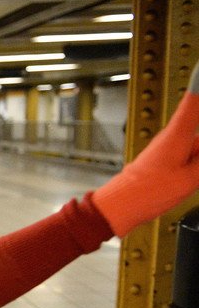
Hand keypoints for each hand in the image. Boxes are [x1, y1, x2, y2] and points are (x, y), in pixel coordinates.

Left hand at [94, 62, 198, 235]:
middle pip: (198, 123)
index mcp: (177, 135)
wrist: (118, 207)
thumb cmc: (146, 193)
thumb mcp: (189, 179)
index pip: (194, 100)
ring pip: (196, 144)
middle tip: (190, 167)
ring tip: (188, 173)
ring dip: (198, 157)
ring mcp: (168, 148)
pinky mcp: (165, 160)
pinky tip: (191, 174)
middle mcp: (171, 137)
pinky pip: (189, 155)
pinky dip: (196, 162)